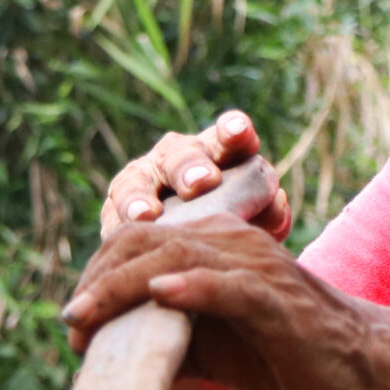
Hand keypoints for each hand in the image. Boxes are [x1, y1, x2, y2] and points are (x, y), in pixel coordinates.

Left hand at [62, 218, 389, 389]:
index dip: (97, 277)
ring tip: (85, 318)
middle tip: (68, 324)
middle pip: (146, 243)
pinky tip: (158, 300)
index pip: (138, 243)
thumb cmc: (289, 357)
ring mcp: (257, 268)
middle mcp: (232, 243)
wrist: (367, 368)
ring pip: (176, 260)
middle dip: (98, 282)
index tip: (73, 321)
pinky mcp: (279, 300)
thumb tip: (110, 353)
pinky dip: (191, 291)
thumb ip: (169, 338)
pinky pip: (228, 287)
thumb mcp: (216, 346)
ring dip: (122, 289)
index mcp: (215, 246)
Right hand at [99, 111, 292, 240]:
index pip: (228, 137)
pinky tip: (124, 233)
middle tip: (202, 183)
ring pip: (136, 182)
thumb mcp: (256, 222)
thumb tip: (277, 206)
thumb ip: (268, 213)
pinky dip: (118, 224)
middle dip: (190, 167)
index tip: (239, 132)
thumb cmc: (235, 229)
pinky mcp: (116, 210)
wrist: (193, 257)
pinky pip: (113, 215)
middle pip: (181, 155)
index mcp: (219, 154)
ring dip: (141, 198)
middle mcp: (178, 159)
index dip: (233, 131)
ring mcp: (143, 181)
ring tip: (148, 215)